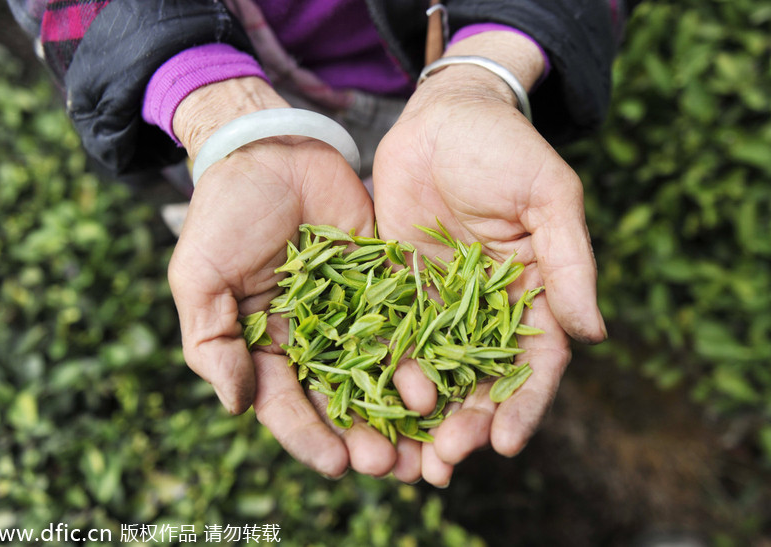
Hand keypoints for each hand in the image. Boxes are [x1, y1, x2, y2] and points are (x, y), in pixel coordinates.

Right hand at [168, 79, 396, 477]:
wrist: (270, 150)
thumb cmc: (224, 213)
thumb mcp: (200, 278)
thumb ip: (211, 342)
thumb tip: (237, 405)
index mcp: (266, 345)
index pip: (287, 405)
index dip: (311, 437)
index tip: (337, 465)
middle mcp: (314, 338)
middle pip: (343, 400)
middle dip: (367, 436)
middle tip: (394, 467)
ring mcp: (353, 312)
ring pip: (381, 372)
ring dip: (402, 409)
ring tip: (427, 440)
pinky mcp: (386, 283)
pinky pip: (407, 323)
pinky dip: (423, 354)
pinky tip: (442, 381)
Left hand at [372, 33, 606, 485]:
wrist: (443, 117)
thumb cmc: (507, 150)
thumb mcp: (549, 197)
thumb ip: (570, 263)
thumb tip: (594, 334)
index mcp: (533, 293)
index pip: (536, 362)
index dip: (524, 404)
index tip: (507, 442)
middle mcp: (487, 308)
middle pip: (482, 378)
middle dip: (468, 422)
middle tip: (447, 461)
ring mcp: (440, 302)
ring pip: (435, 369)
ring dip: (425, 414)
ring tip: (409, 456)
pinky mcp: (397, 288)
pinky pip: (390, 336)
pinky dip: (384, 371)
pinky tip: (369, 405)